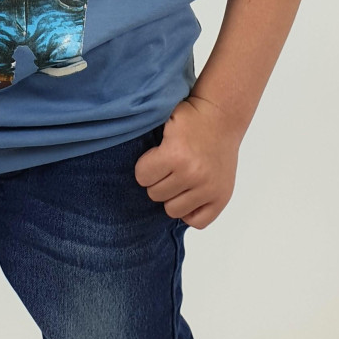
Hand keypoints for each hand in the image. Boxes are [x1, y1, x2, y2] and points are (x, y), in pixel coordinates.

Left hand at [133, 94, 241, 228]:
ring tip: (179, 180)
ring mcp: (209, 188)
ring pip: (174, 210)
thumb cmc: (190, 117)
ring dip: (173, 196)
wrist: (222, 117)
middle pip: (156, 195)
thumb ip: (144, 140)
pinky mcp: (222, 197)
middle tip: (169, 168)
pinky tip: (190, 195)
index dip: (145, 167)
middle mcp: (192, 174)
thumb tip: (115, 155)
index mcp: (175, 154)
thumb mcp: (163, 120)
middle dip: (159, 181)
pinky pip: (198, 221)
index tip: (154, 158)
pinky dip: (192, 211)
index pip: (142, 177)